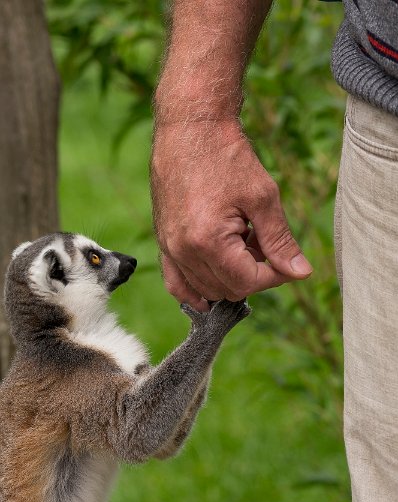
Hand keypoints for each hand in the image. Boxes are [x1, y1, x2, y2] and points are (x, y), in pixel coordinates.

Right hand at [151, 118, 312, 310]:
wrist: (189, 126)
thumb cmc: (226, 155)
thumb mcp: (263, 197)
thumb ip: (280, 241)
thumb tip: (300, 272)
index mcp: (208, 241)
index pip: (249, 282)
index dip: (275, 275)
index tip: (286, 259)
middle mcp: (183, 250)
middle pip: (227, 289)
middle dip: (253, 274)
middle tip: (263, 243)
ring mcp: (169, 247)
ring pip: (205, 288)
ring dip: (229, 276)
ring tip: (241, 244)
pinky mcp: (163, 240)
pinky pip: (175, 281)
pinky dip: (192, 291)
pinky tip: (207, 297)